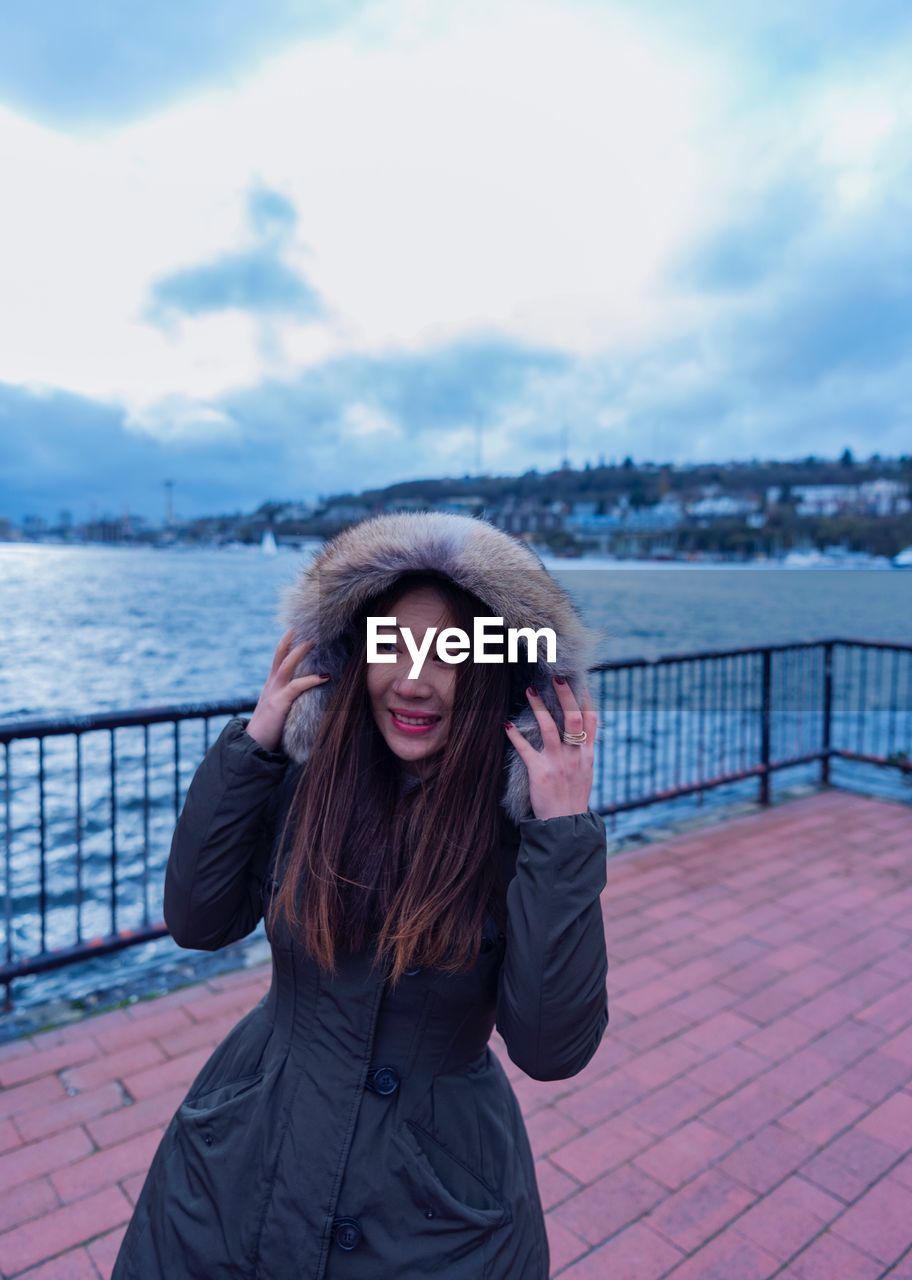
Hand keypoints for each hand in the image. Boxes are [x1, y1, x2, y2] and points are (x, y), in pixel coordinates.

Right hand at [245, 628, 329, 753]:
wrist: (253, 745)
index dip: (288, 641)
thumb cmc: (270, 730)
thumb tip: (312, 695)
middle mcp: (271, 684)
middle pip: (281, 653)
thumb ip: (290, 699)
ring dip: (301, 651)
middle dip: (293, 638)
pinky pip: (296, 687)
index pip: (279, 656)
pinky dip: (311, 680)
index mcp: (271, 684)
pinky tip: (325, 677)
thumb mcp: (279, 709)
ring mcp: (274, 692)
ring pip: (287, 664)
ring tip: (316, 641)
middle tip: (309, 625)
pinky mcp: (279, 703)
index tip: (299, 627)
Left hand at [504, 676, 596, 819]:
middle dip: (565, 696)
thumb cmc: (573, 799)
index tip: (579, 682)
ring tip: (530, 691)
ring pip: (549, 728)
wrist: (565, 826)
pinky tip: (507, 725)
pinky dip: (516, 736)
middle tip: (556, 678)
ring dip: (539, 707)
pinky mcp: (540, 773)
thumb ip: (582, 753)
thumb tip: (580, 733)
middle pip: (573, 718)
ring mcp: (558, 763)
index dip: (586, 700)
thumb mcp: (586, 774)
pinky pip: (526, 750)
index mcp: (587, 755)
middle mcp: (575, 756)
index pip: (591, 721)